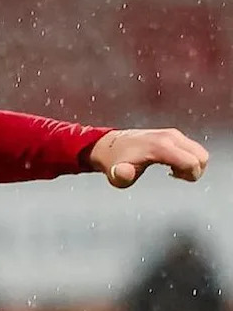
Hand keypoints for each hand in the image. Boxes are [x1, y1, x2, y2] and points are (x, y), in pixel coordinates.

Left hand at [89, 128, 208, 187]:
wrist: (108, 146)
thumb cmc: (114, 162)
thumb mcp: (116, 174)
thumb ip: (122, 176)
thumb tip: (123, 172)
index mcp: (160, 147)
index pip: (192, 162)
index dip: (189, 176)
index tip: (172, 176)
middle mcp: (169, 137)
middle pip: (202, 156)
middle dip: (195, 170)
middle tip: (175, 175)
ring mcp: (172, 133)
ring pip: (199, 152)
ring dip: (192, 164)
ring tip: (172, 170)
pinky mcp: (172, 134)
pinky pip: (192, 148)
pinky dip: (189, 158)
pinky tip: (171, 163)